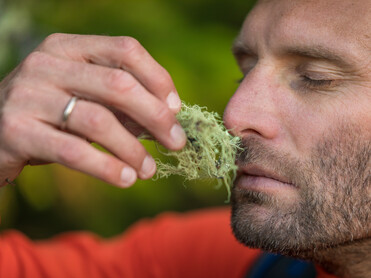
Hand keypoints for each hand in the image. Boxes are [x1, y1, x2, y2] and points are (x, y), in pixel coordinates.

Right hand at [0, 33, 185, 187]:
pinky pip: (73, 151)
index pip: (125, 50)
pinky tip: (125, 179)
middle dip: (156, 117)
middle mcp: (47, 65)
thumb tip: (167, 118)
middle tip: (176, 143)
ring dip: (132, 149)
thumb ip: (119, 102)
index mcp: (68, 48)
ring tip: (149, 169)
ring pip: (98, 120)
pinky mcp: (16, 131)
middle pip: (118, 85)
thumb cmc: (50, 112)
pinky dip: (106, 167)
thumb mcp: (83, 96)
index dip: (158, 78)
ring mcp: (28, 95)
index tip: (176, 108)